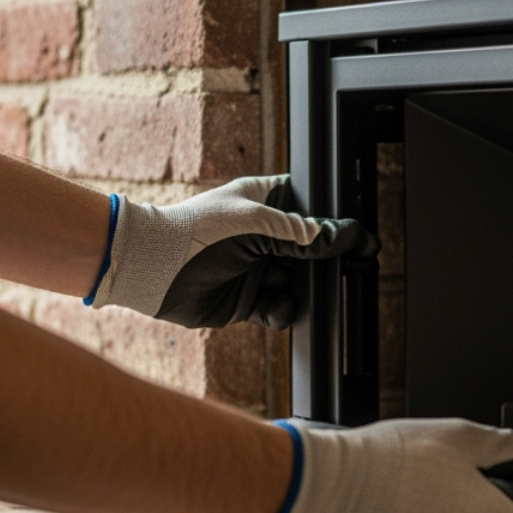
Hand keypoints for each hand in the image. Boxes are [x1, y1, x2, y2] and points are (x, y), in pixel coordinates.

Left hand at [90, 175, 375, 328]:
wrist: (153, 268)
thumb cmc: (197, 231)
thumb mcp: (258, 224)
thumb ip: (303, 233)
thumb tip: (345, 236)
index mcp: (266, 202)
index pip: (312, 208)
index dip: (335, 222)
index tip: (359, 235)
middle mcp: (265, 236)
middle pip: (311, 250)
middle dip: (327, 262)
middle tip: (351, 268)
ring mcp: (256, 268)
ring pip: (298, 282)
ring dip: (305, 290)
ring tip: (307, 290)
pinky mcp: (247, 300)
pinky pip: (278, 309)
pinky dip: (282, 311)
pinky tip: (277, 306)